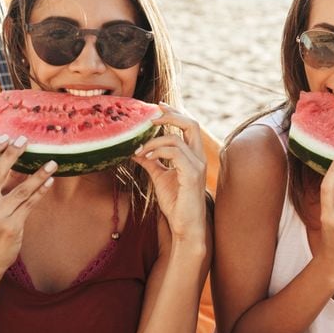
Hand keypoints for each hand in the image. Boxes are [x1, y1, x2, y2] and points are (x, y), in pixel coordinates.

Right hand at [0, 134, 55, 276]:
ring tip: (52, 162)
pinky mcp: (11, 227)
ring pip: (20, 189)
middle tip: (25, 140)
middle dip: (12, 154)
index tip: (5, 137)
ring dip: (38, 174)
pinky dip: (41, 190)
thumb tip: (5, 158)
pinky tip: (50, 181)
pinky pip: (30, 204)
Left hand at [132, 103, 207, 240]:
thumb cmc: (176, 203)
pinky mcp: (192, 174)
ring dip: (154, 140)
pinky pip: (175, 153)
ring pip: (177, 138)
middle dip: (170, 115)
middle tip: (149, 117)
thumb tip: (135, 150)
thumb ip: (151, 161)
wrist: (185, 226)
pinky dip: (158, 151)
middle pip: (191, 123)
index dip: (174, 113)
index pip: (188, 125)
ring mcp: (197, 165)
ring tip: (139, 149)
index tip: (157, 106)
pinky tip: (146, 157)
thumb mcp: (159, 177)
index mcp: (193, 155)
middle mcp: (199, 157)